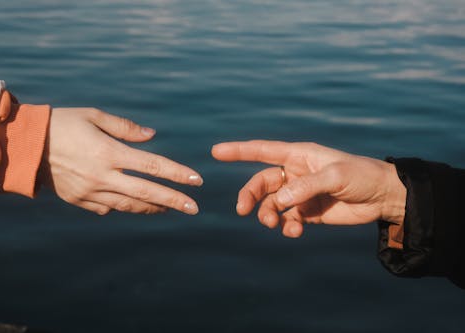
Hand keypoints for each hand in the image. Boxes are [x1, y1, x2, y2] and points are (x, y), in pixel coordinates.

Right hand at [39, 108, 202, 214]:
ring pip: (129, 205)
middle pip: (146, 192)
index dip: (177, 174)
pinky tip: (136, 205)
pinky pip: (108, 208)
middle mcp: (102, 175)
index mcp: (109, 152)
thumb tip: (152, 136)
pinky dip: (124, 206)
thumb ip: (125, 127)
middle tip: (194, 208)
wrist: (25, 145)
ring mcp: (90, 191)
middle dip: (173, 201)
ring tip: (169, 208)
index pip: (152, 165)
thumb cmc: (62, 123)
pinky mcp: (79, 200)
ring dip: (152, 207)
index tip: (197, 180)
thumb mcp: (94, 116)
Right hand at [212, 141, 405, 237]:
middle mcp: (295, 173)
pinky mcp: (307, 212)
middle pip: (262, 183)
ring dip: (268, 214)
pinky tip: (295, 231)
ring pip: (272, 204)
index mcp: (299, 155)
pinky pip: (287, 220)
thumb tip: (279, 201)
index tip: (216, 152)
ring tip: (275, 224)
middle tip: (243, 210)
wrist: (383, 197)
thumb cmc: (361, 175)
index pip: (262, 151)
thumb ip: (306, 187)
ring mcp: (300, 193)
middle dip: (250, 195)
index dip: (238, 151)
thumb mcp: (335, 176)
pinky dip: (287, 227)